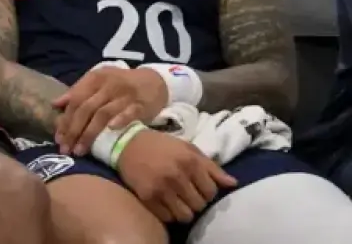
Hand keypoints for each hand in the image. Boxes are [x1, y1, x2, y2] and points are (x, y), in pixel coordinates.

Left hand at [53, 67, 167, 154]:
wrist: (153, 80)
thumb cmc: (120, 84)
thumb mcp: (98, 82)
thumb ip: (77, 92)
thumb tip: (55, 104)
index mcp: (95, 78)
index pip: (75, 100)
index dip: (65, 120)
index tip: (58, 138)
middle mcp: (108, 85)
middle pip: (86, 108)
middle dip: (74, 130)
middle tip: (66, 149)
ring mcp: (125, 95)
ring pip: (103, 114)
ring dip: (90, 133)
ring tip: (80, 150)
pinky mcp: (141, 104)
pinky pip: (129, 113)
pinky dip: (119, 120)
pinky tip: (111, 130)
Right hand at [116, 130, 237, 222]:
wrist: (128, 143)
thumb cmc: (162, 145)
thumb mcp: (188, 149)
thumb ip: (211, 167)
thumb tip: (233, 183)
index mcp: (190, 162)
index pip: (211, 192)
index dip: (207, 192)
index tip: (198, 187)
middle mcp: (177, 176)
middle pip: (199, 205)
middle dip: (196, 201)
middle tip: (187, 194)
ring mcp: (161, 188)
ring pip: (185, 216)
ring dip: (184, 211)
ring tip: (177, 201)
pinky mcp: (147, 197)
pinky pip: (167, 217)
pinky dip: (169, 213)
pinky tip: (165, 203)